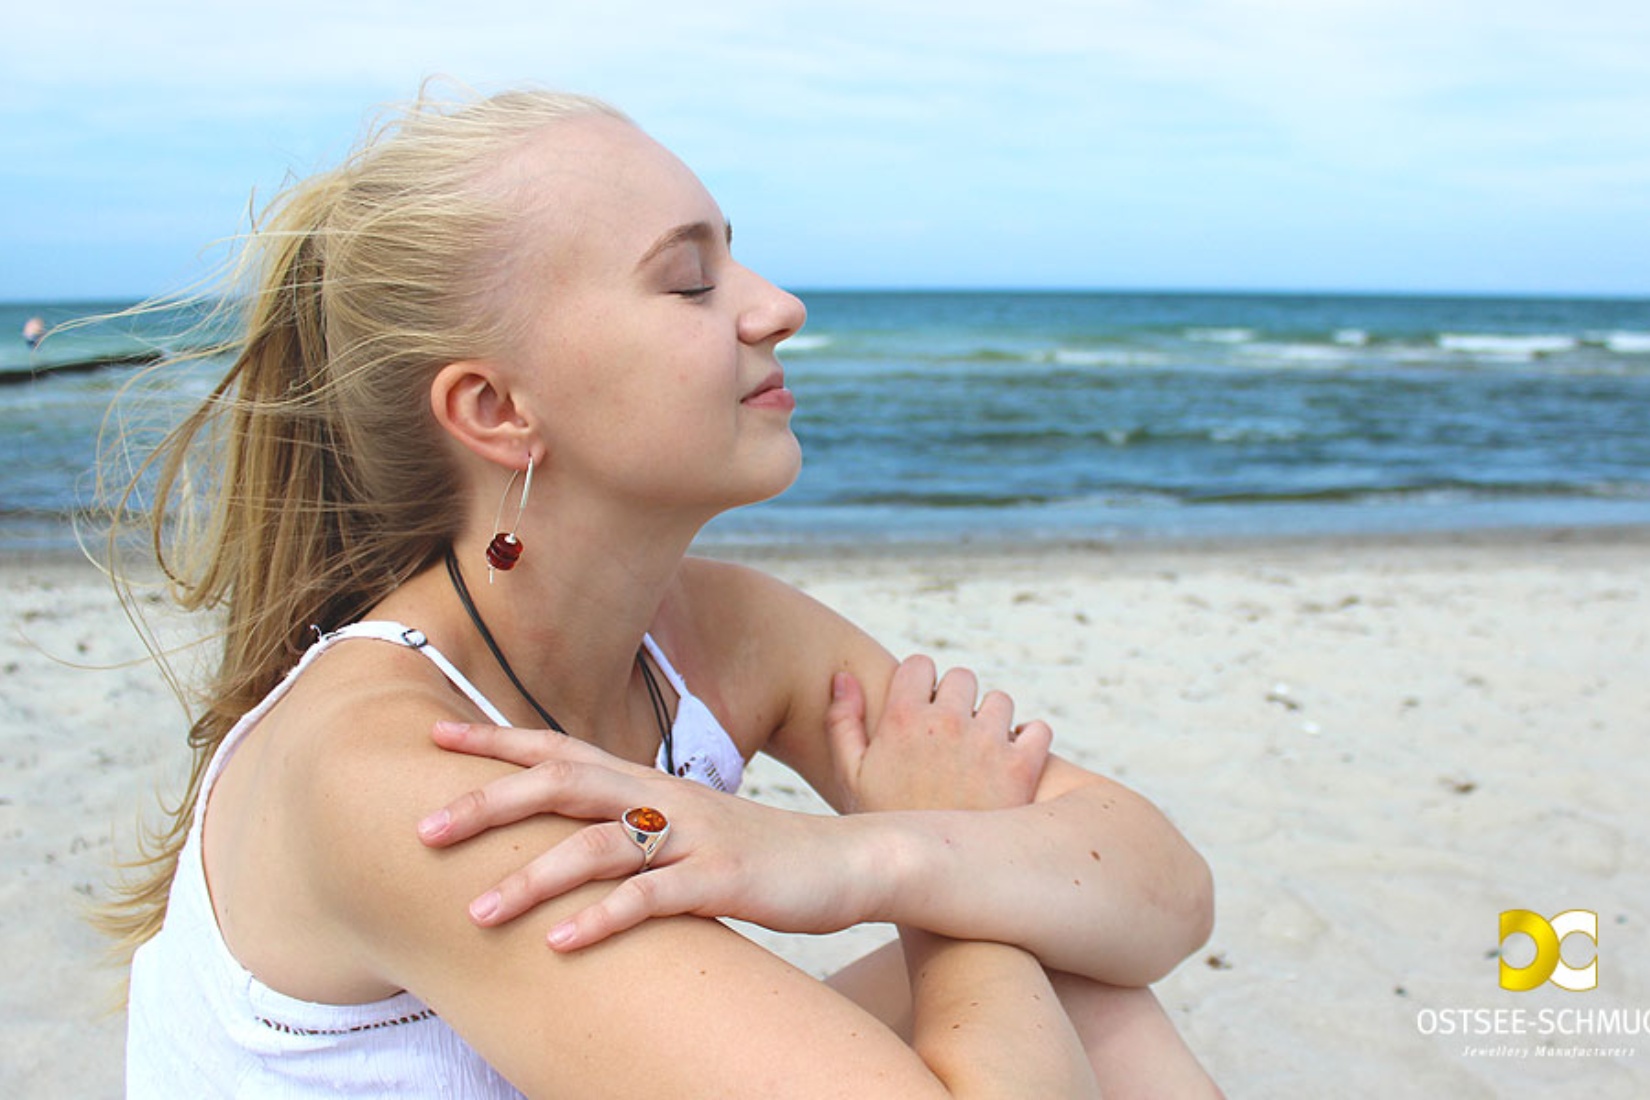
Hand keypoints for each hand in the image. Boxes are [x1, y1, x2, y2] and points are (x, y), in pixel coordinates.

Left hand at [417, 724, 885, 949]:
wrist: (849, 859)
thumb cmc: (756, 851)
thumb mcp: (686, 827)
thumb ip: (630, 825)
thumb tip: (567, 838)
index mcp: (648, 782)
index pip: (560, 749)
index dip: (496, 743)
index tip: (431, 736)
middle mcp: (662, 797)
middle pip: (562, 784)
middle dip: (489, 803)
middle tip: (423, 829)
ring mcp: (693, 835)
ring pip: (599, 845)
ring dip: (533, 877)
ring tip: (477, 911)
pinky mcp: (722, 878)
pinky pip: (653, 898)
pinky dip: (603, 918)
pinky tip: (561, 942)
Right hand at [826, 655, 1052, 813]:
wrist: (931, 882)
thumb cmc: (886, 830)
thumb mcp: (851, 777)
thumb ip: (843, 722)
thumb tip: (843, 678)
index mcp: (902, 719)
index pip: (920, 664)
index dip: (921, 684)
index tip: (923, 708)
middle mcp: (946, 723)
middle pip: (963, 677)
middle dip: (958, 700)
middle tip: (952, 735)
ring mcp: (987, 743)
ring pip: (1001, 701)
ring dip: (993, 720)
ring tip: (980, 753)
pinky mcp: (1022, 767)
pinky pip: (1038, 729)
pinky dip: (1030, 741)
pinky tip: (1012, 762)